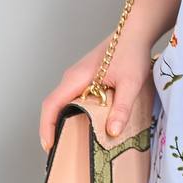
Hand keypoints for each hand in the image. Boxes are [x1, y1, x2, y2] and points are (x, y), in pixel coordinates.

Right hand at [39, 32, 153, 152]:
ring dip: (62, 121)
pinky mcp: (85, 76)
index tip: (49, 146)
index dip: (46, 127)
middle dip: (52, 129)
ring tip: (70, 141)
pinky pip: (72, 97)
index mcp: (76, 78)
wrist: (136, 31)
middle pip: (54, 106)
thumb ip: (122, 108)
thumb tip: (113, 132)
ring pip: (63, 102)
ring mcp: (77, 76)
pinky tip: (84, 123)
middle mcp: (72, 77)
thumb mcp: (131, 83)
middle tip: (59, 151)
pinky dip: (73, 112)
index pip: (51, 105)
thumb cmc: (132, 52)